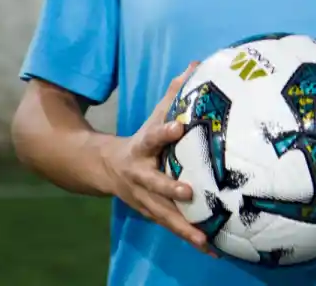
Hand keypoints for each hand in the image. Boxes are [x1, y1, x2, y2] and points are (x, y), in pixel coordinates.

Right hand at [101, 61, 214, 255]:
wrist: (105, 169)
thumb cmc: (143, 139)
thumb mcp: (154, 116)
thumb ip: (174, 94)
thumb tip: (194, 64)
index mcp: (142, 148)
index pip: (153, 136)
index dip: (164, 131)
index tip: (178, 126)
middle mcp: (140, 175)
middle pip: (154, 183)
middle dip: (169, 188)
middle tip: (188, 192)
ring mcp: (143, 198)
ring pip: (163, 213)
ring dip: (183, 226)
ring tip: (204, 238)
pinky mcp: (152, 214)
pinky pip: (171, 227)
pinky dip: (189, 238)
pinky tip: (210, 249)